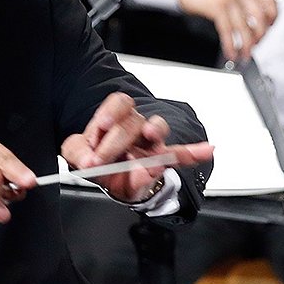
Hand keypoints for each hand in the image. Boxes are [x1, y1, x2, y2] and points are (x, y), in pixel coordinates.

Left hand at [61, 93, 212, 202]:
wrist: (109, 180)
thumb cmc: (95, 160)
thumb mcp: (77, 154)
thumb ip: (78, 153)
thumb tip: (89, 161)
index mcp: (115, 118)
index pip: (119, 103)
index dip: (111, 112)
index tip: (101, 127)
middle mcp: (135, 125)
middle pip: (133, 120)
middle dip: (115, 141)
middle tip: (100, 160)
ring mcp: (150, 142)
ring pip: (158, 128)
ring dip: (154, 131)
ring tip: (149, 135)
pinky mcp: (160, 160)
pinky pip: (179, 154)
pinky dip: (193, 152)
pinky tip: (207, 149)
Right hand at [179, 0, 277, 62]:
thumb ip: (243, 1)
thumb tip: (255, 22)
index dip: (273, 16)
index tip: (270, 26)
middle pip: (259, 16)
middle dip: (260, 34)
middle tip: (256, 43)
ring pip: (244, 27)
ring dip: (246, 45)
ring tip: (244, 54)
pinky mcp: (216, 8)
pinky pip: (228, 31)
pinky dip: (230, 45)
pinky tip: (230, 52)